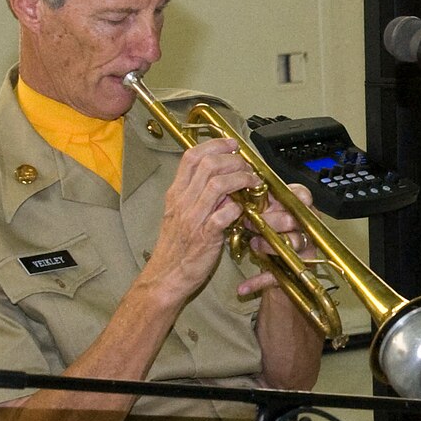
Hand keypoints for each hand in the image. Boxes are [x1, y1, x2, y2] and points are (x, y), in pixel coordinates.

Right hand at [145, 138, 263, 305]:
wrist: (167, 276)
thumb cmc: (177, 247)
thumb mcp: (181, 214)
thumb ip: (198, 196)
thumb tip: (222, 182)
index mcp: (176, 193)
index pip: (191, 157)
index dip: (214, 145)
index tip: (231, 144)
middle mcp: (182, 201)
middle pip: (208, 165)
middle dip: (233, 160)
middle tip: (247, 166)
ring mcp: (194, 217)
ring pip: (218, 184)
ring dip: (241, 179)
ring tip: (253, 182)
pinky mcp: (206, 236)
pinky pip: (225, 213)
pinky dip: (239, 207)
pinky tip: (246, 209)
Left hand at [238, 183, 315, 299]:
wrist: (276, 271)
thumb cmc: (268, 236)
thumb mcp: (264, 216)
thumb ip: (256, 202)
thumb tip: (232, 185)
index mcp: (298, 209)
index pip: (302, 195)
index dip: (289, 195)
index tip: (271, 198)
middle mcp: (306, 228)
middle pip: (292, 219)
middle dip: (269, 220)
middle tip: (249, 222)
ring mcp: (306, 249)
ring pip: (292, 243)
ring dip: (268, 245)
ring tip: (253, 246)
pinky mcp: (299, 270)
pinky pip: (279, 275)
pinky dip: (259, 281)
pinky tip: (243, 287)